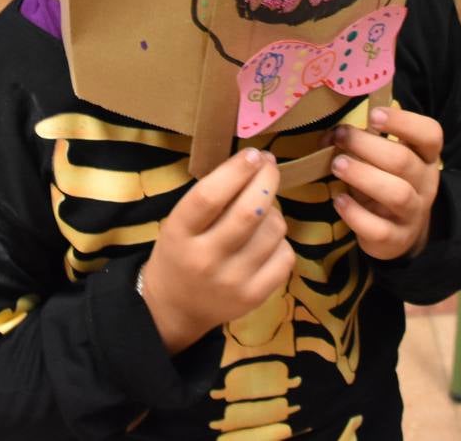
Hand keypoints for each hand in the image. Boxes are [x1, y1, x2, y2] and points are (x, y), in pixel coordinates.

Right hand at [138, 148, 294, 353]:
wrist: (175, 307)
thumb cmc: (180, 252)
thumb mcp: (180, 223)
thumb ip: (212, 197)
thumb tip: (256, 162)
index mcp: (179, 234)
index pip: (209, 197)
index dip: (236, 171)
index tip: (253, 153)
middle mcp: (205, 259)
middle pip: (248, 212)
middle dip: (266, 180)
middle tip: (269, 165)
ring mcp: (232, 282)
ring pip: (273, 231)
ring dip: (273, 211)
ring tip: (262, 210)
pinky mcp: (254, 298)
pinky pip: (285, 255)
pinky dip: (280, 241)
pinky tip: (266, 240)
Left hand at [330, 106, 442, 261]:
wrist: (402, 231)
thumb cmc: (388, 181)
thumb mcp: (383, 158)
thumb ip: (365, 141)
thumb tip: (331, 132)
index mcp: (425, 156)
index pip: (430, 134)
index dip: (403, 122)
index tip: (373, 115)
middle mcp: (425, 184)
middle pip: (404, 161)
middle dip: (368, 146)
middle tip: (340, 137)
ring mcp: (413, 214)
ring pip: (397, 194)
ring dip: (363, 176)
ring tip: (337, 165)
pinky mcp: (396, 240)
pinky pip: (379, 229)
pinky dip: (356, 214)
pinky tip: (339, 201)